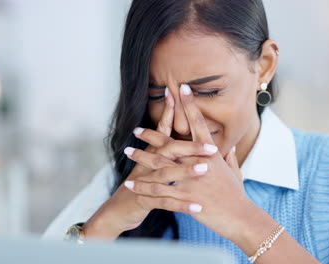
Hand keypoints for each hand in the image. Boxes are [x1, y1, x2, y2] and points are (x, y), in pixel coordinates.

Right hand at [83, 88, 212, 238]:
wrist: (117, 212)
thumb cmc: (141, 188)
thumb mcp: (153, 169)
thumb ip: (167, 153)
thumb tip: (180, 138)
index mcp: (152, 156)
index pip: (163, 131)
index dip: (171, 112)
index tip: (182, 94)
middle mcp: (147, 165)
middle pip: (168, 150)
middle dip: (189, 147)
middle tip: (210, 146)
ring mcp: (144, 182)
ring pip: (165, 173)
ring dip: (185, 171)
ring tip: (205, 169)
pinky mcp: (143, 200)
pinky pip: (165, 203)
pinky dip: (181, 206)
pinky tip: (197, 208)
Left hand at [125, 84, 252, 240]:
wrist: (240, 217)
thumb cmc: (237, 196)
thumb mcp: (235, 173)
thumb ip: (229, 158)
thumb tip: (228, 148)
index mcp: (211, 154)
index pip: (199, 123)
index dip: (190, 105)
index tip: (182, 88)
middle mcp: (200, 163)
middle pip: (171, 143)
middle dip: (152, 134)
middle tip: (136, 129)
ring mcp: (192, 179)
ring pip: (160, 165)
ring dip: (141, 157)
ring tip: (127, 151)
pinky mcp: (185, 197)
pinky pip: (159, 190)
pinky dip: (143, 187)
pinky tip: (130, 184)